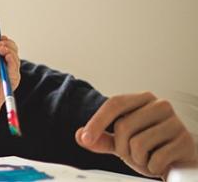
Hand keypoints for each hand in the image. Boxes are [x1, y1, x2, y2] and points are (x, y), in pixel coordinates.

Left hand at [0, 35, 20, 104]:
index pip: (6, 46)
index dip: (4, 40)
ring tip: (1, 48)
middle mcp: (7, 63)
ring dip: (9, 50)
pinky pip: (15, 67)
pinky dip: (12, 60)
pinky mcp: (15, 78)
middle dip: (7, 44)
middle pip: (12, 49)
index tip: (0, 37)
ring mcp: (12, 70)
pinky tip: (7, 56)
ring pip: (15, 56)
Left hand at [75, 92, 197, 177]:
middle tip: (132, 153)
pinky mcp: (185, 141)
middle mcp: (160, 105)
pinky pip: (156, 158)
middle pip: (123, 126)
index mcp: (143, 99)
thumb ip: (101, 138)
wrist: (182, 160)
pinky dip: (152, 166)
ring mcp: (175, 122)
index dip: (97, 121)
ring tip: (147, 157)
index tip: (85, 137)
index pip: (115, 104)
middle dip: (122, 147)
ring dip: (137, 158)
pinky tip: (159, 163)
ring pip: (138, 143)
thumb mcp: (122, 141)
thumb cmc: (152, 146)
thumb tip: (80, 135)